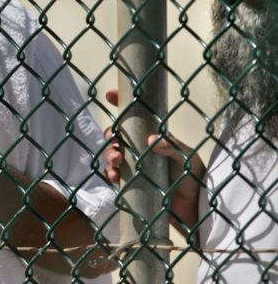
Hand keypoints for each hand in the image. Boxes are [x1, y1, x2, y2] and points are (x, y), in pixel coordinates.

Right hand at [102, 89, 203, 230]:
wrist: (194, 209)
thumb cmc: (193, 178)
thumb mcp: (187, 157)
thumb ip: (171, 146)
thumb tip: (150, 140)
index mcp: (154, 137)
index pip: (136, 116)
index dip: (122, 103)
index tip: (111, 94)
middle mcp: (140, 149)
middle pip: (117, 135)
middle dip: (111, 134)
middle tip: (115, 139)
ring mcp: (133, 166)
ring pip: (112, 153)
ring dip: (109, 154)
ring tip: (116, 161)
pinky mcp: (129, 184)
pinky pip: (113, 174)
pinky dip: (110, 173)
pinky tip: (114, 177)